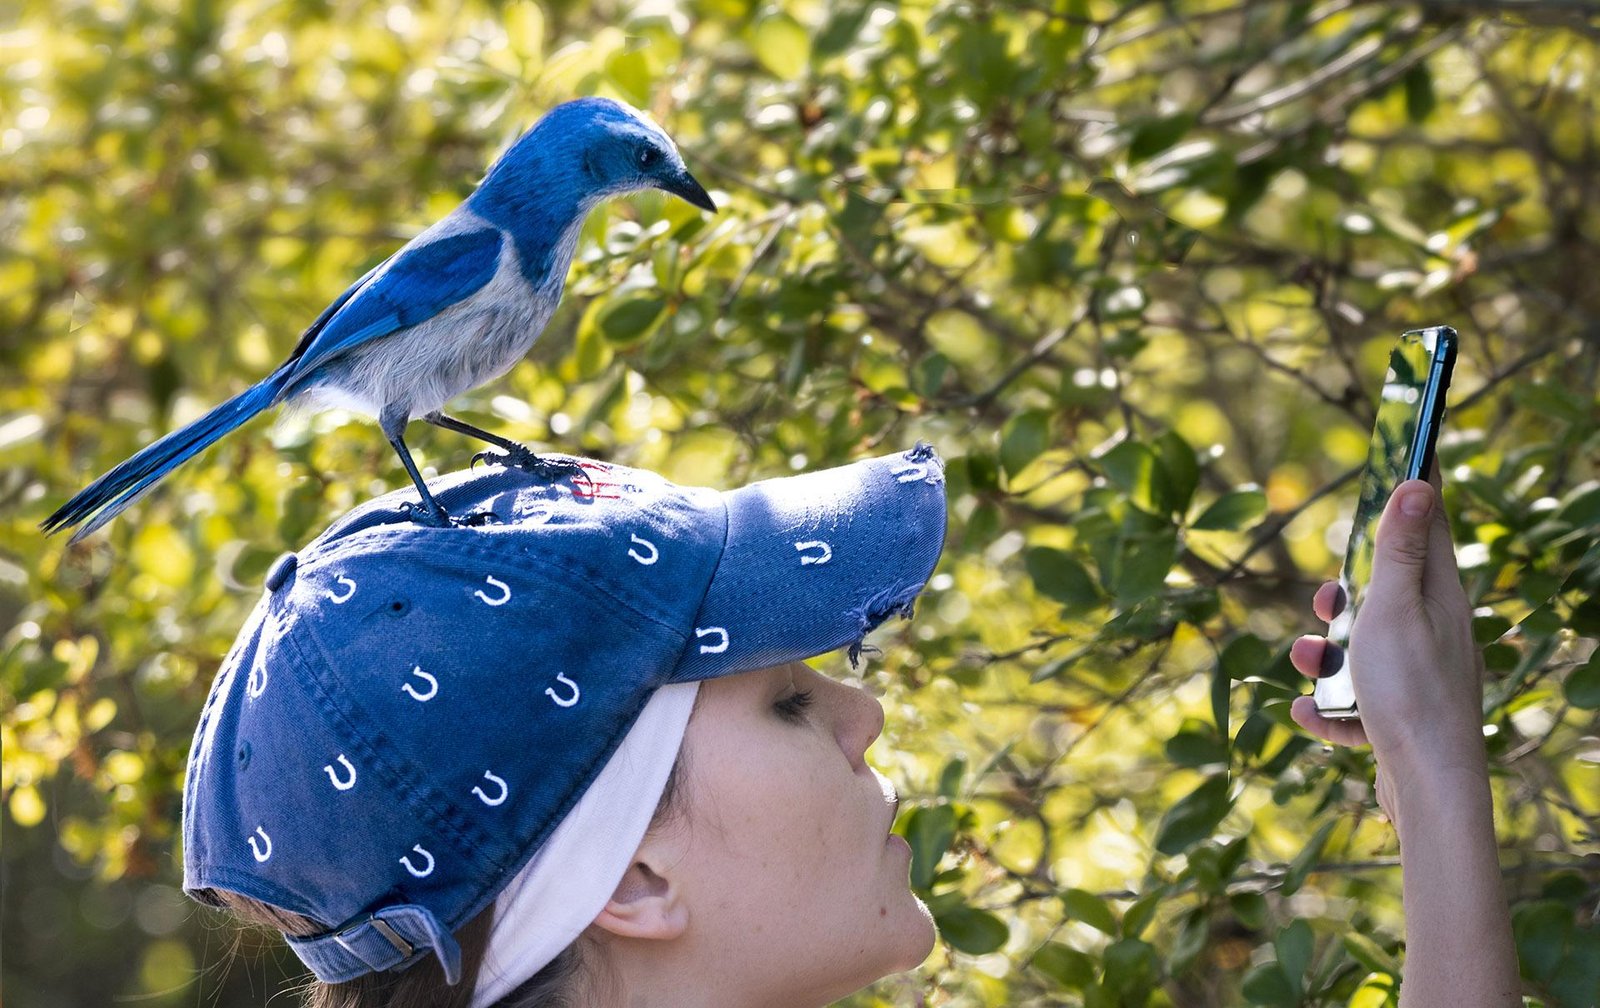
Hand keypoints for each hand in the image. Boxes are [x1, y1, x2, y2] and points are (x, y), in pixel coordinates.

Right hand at [1289, 473, 1485, 817]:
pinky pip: (1354, 701)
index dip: (1410, 493)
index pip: (1426, 527)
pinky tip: (1313, 716)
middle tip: (1326, 602)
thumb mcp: (1394, 609)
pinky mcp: (1399, 715)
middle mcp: (1434, 630)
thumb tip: (1419, 482)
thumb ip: (1398, 550)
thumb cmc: (1413, 692)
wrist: (1430, 787)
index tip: (1406, 454)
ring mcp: (1417, 674)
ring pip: (1361, 646)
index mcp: (1439, 596)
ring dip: (1324, 655)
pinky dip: (1330, 707)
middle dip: (1343, 595)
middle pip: (1384, 590)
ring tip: (1308, 664)